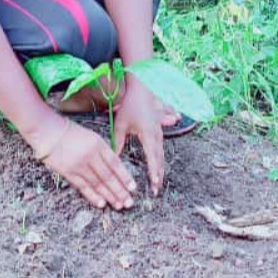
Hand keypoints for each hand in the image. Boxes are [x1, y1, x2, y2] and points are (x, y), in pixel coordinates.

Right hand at [32, 113, 136, 210]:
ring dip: (109, 196)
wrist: (50, 132)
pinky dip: (93, 196)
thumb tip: (115, 167)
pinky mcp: (68, 172)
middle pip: (108, 176)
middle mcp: (90, 155)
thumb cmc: (72, 133)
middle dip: (120, 191)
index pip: (115, 163)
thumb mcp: (92, 136)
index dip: (125, 177)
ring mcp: (79, 165)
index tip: (133, 187)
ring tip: (119, 205)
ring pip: (98, 184)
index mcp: (98, 144)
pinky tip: (102, 203)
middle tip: (129, 202)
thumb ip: (103, 151)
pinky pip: (83, 187)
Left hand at [113, 80, 164, 195]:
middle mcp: (157, 135)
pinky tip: (162, 161)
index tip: (154, 185)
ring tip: (159, 180)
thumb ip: (118, 141)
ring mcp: (160, 131)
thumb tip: (114, 156)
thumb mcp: (121, 124)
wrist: (140, 88)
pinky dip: (161, 155)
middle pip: (159, 159)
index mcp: (149, 135)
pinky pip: (162, 145)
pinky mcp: (159, 128)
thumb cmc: (130, 105)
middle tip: (157, 189)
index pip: (153, 159)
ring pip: (161, 153)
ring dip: (160, 167)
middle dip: (158, 174)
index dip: (154, 172)